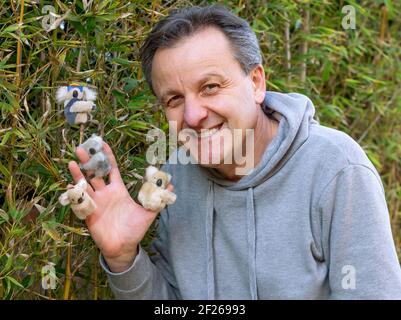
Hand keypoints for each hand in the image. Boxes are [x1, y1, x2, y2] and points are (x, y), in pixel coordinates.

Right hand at [68, 142, 172, 272]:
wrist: (124, 247)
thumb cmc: (135, 229)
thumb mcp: (149, 212)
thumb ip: (158, 198)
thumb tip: (171, 184)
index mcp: (118, 190)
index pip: (112, 169)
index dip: (107, 156)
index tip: (102, 143)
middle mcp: (105, 194)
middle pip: (95, 173)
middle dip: (88, 160)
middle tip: (81, 147)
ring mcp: (96, 203)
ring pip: (85, 184)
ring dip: (78, 173)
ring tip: (72, 161)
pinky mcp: (89, 214)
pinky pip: (80, 202)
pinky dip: (75, 194)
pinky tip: (70, 186)